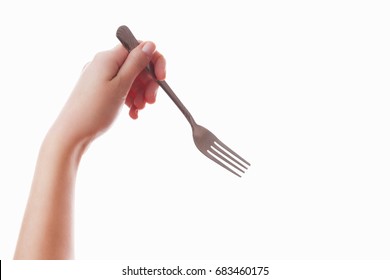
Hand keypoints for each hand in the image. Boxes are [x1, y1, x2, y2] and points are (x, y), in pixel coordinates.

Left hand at [50, 42, 165, 148]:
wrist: (71, 134)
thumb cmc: (95, 111)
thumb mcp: (121, 85)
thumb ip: (136, 63)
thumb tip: (149, 44)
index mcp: (108, 58)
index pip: (138, 48)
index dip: (154, 62)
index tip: (161, 79)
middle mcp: (102, 64)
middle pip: (136, 65)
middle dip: (148, 83)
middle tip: (150, 102)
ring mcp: (99, 77)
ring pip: (130, 79)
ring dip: (140, 93)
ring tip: (139, 110)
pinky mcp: (98, 90)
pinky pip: (121, 89)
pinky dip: (130, 100)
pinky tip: (132, 113)